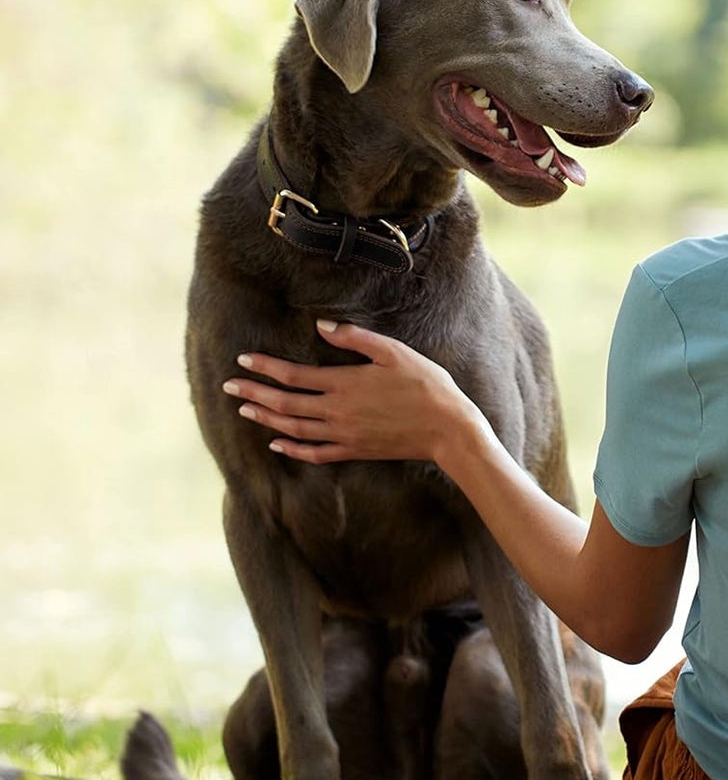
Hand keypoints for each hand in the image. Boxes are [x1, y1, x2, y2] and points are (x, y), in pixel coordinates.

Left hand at [223, 320, 481, 464]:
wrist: (446, 428)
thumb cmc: (425, 384)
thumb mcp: (394, 352)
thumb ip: (356, 339)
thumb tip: (323, 326)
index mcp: (345, 384)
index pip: (293, 376)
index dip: (265, 367)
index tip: (244, 359)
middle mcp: (337, 412)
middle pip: (285, 403)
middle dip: (254, 394)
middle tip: (229, 387)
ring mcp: (344, 435)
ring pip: (294, 428)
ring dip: (266, 419)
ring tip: (244, 411)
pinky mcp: (354, 450)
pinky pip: (314, 453)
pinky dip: (291, 448)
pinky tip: (277, 443)